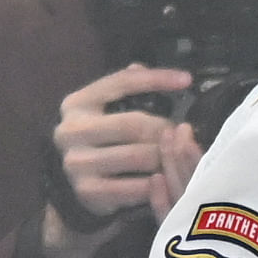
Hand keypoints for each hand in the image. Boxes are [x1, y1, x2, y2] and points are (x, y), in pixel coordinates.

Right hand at [51, 66, 203, 236]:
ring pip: (138, 157)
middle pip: (134, 124)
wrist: (71, 186)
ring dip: (164, 157)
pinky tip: (165, 180)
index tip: (186, 80)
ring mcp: (78, 163)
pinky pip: (136, 187)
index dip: (156, 78)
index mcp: (77, 103)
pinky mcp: (89, 191)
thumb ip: (121, 89)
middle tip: (183, 134)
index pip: (121, 82)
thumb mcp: (102, 111)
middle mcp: (72, 130)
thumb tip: (140, 66)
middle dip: (165, 129)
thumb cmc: (97, 141)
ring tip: (177, 157)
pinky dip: (156, 184)